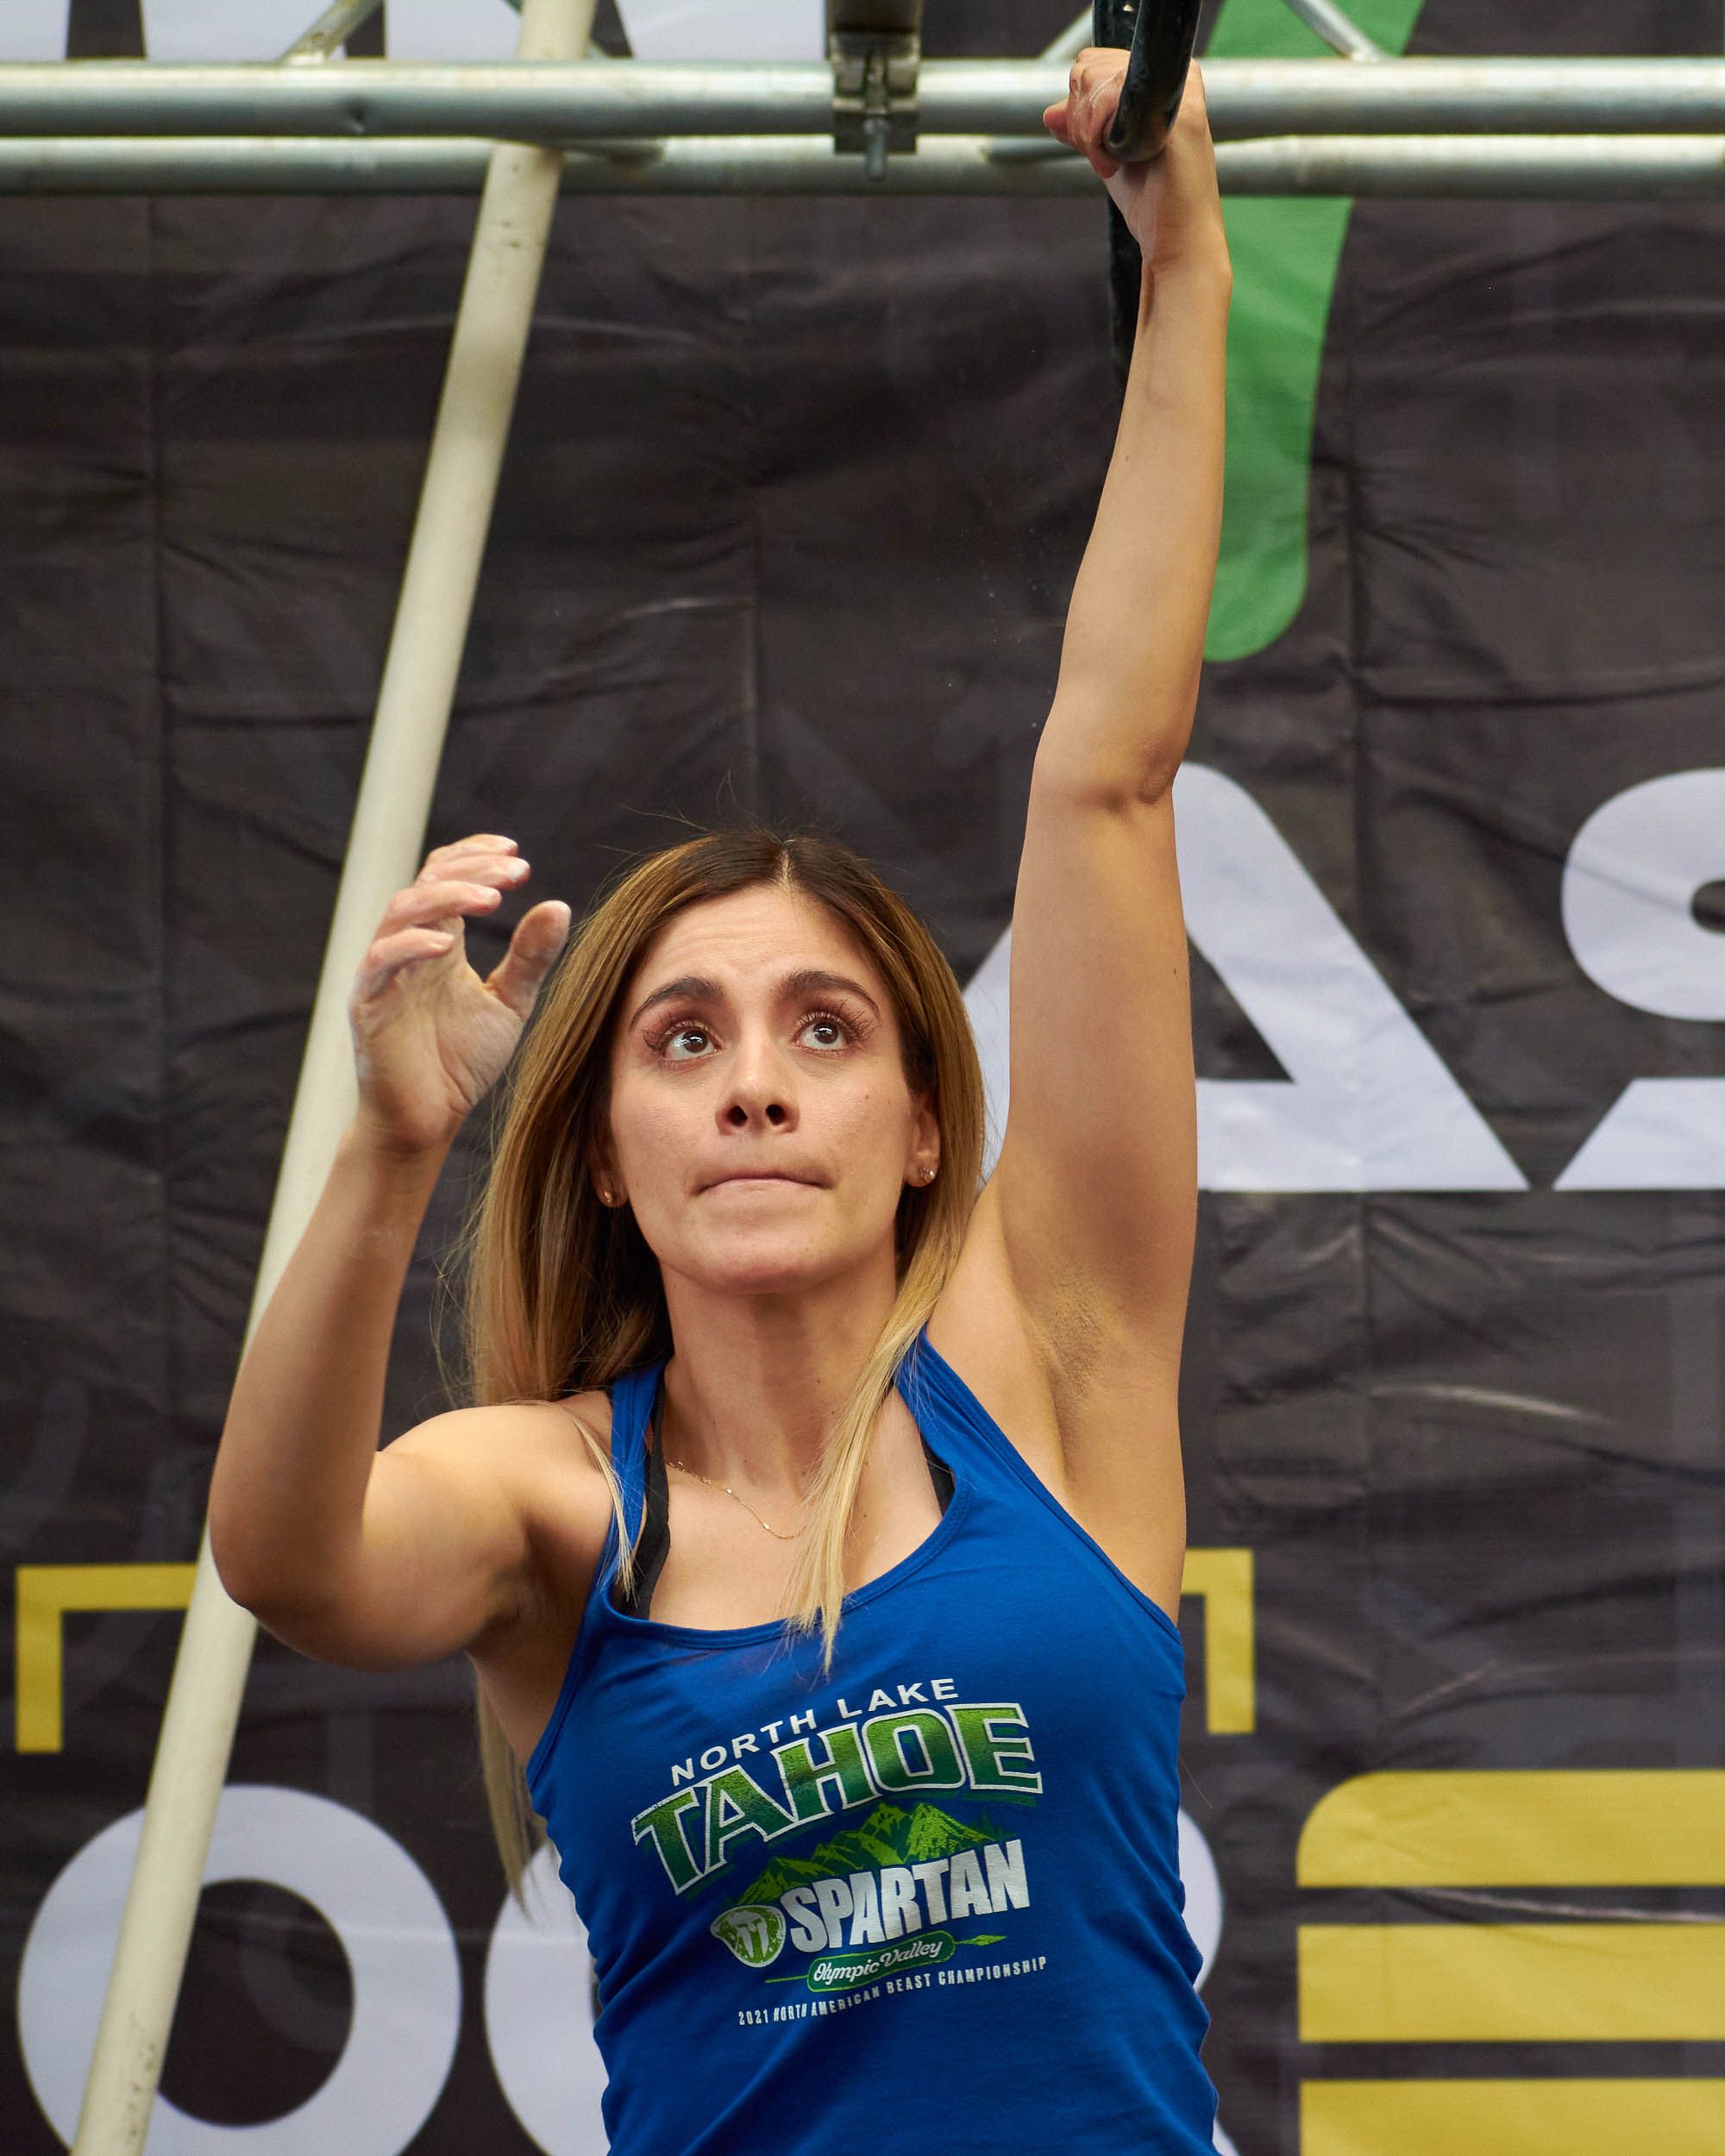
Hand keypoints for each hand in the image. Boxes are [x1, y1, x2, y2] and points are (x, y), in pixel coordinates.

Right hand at [347, 832, 569, 1156]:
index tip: (516, 854)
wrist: (427, 1121)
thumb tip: (559, 905)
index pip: (444, 876)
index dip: (475, 857)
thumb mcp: (508, 1003)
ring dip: (447, 897)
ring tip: (492, 900)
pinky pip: (380, 963)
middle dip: (471, 871)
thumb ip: (530, 957)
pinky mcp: (368, 1005)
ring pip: (402, 912)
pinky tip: (448, 945)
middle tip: (515, 870)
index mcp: (437, 942)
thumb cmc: (461, 1062)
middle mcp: (407, 948)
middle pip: (426, 883)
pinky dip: (410, 946)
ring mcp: (383, 974)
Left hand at [1042, 51, 1226, 275]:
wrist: (1178, 241)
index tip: (1092, 144)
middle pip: (1089, 66)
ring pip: (1095, 78)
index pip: (1095, 63)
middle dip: (1079, 117)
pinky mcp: (1178, 112)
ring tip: (1110, 164)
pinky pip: (1112, 95)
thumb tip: (1050, 112)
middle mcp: (1176, 77)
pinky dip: (1097, 134)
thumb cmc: (1153, 204)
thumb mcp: (1110, 156)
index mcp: (1163, 82)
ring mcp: (1179, 91)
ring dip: (1086, 131)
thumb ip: (1084, 130)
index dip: (1078, 102)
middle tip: (1101, 157)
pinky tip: (1114, 163)